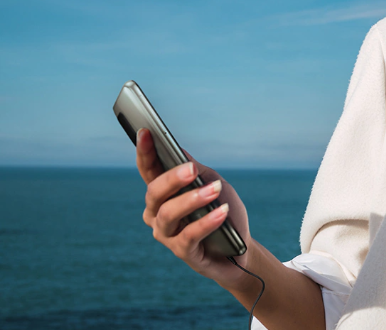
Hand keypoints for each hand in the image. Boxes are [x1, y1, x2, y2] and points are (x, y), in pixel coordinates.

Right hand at [135, 128, 252, 289]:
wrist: (240, 249)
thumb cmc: (224, 213)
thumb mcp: (216, 185)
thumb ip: (198, 171)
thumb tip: (180, 152)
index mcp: (163, 194)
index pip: (149, 171)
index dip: (145, 152)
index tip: (146, 132)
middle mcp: (157, 214)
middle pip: (154, 192)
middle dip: (172, 179)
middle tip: (191, 169)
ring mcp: (167, 235)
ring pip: (168, 214)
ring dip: (193, 200)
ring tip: (215, 190)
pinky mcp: (182, 252)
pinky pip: (189, 236)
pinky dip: (207, 222)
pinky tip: (222, 213)